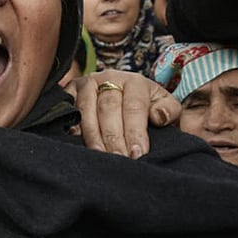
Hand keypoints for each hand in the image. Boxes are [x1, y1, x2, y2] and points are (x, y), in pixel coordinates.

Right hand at [65, 71, 179, 157]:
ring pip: (86, 109)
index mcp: (135, 81)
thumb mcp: (164, 105)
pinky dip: (71, 125)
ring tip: (100, 155)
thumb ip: (169, 110)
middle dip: (114, 137)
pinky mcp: (69, 91)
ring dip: (92, 134)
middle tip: (119, 159)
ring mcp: (86, 83)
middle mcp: (109, 78)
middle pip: (108, 108)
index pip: (134, 107)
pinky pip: (67, 108)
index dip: (135, 131)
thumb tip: (159, 117)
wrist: (122, 95)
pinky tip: (76, 141)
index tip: (137, 153)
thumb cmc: (146, 106)